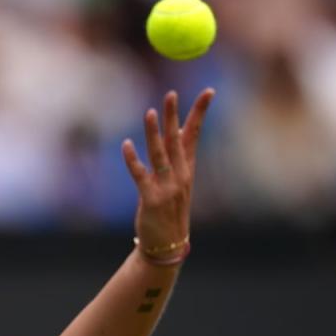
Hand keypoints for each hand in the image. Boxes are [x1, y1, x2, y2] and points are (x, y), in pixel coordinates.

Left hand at [121, 88, 214, 254]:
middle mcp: (181, 175)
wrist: (167, 245)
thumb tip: (171, 131)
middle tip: (171, 93)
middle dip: (174, 115)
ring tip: (149, 113)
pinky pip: (141, 175)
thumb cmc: (169, 211)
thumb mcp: (176, 182)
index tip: (209, 91)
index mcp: (188, 169)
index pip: (194, 134)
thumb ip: (173, 157)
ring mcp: (167, 187)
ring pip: (160, 154)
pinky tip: (126, 144)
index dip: (200, 112)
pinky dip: (133, 159)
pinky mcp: (151, 199)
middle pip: (178, 139)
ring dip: (154, 133)